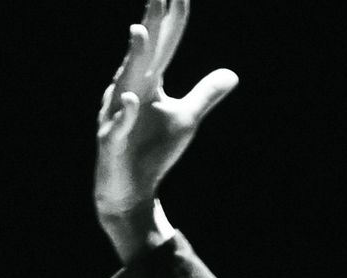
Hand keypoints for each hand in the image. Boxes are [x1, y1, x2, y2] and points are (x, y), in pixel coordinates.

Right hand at [94, 0, 236, 232]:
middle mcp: (130, 89)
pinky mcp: (113, 140)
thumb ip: (205, 93)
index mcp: (148, 81)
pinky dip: (125, 112)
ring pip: (126, 82)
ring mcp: (118, 113)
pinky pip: (119, 125)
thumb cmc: (153, 148)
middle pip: (144, 54)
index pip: (164, 46)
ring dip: (134, 58)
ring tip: (140, 31)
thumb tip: (232, 73)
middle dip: (151, 24)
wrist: (128, 187)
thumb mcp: (186, 117)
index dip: (173, 22)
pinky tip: (132, 99)